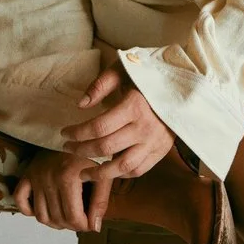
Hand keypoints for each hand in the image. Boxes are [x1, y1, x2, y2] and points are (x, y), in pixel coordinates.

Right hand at [13, 148, 113, 232]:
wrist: (73, 133)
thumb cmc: (89, 153)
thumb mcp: (101, 173)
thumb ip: (100, 200)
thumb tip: (95, 227)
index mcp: (68, 176)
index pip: (73, 217)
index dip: (84, 226)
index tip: (90, 223)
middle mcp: (49, 177)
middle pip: (57, 219)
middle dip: (71, 225)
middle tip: (80, 220)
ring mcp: (36, 176)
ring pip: (41, 215)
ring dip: (54, 222)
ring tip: (66, 216)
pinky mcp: (27, 174)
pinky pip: (20, 200)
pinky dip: (29, 210)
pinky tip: (45, 208)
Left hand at [59, 58, 175, 182]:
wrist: (179, 86)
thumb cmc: (146, 76)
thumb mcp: (122, 70)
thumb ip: (100, 85)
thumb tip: (80, 105)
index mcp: (134, 105)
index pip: (98, 127)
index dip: (77, 133)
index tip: (64, 133)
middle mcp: (145, 127)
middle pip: (106, 147)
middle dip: (82, 151)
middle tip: (67, 149)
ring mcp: (155, 142)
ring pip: (122, 167)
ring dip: (99, 173)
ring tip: (82, 172)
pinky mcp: (161, 151)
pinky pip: (138, 170)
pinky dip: (120, 174)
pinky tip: (107, 170)